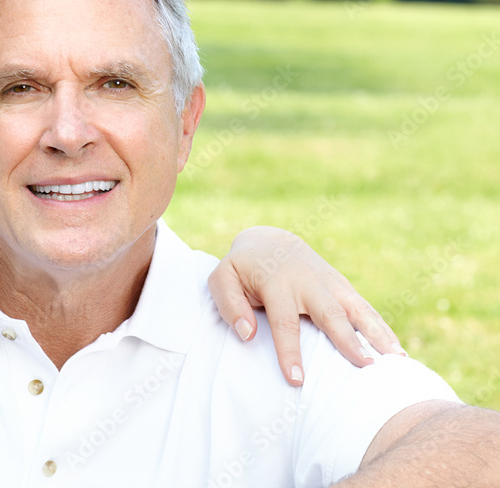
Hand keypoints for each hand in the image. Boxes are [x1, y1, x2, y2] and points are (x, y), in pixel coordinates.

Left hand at [208, 226, 404, 385]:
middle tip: (365, 367)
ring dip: (378, 333)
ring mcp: (330, 283)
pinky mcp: (342, 286)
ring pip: (357, 308)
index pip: (284, 322)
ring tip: (397, 361)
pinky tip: (399, 353)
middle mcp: (308, 283)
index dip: (290, 351)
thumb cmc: (242, 268)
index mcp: (277, 283)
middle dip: (348, 340)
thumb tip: (247, 334)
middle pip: (331, 314)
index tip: (298, 380)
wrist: (270, 241)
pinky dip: (383, 329)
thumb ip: (228, 303)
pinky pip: (365, 308)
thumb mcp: (222, 278)